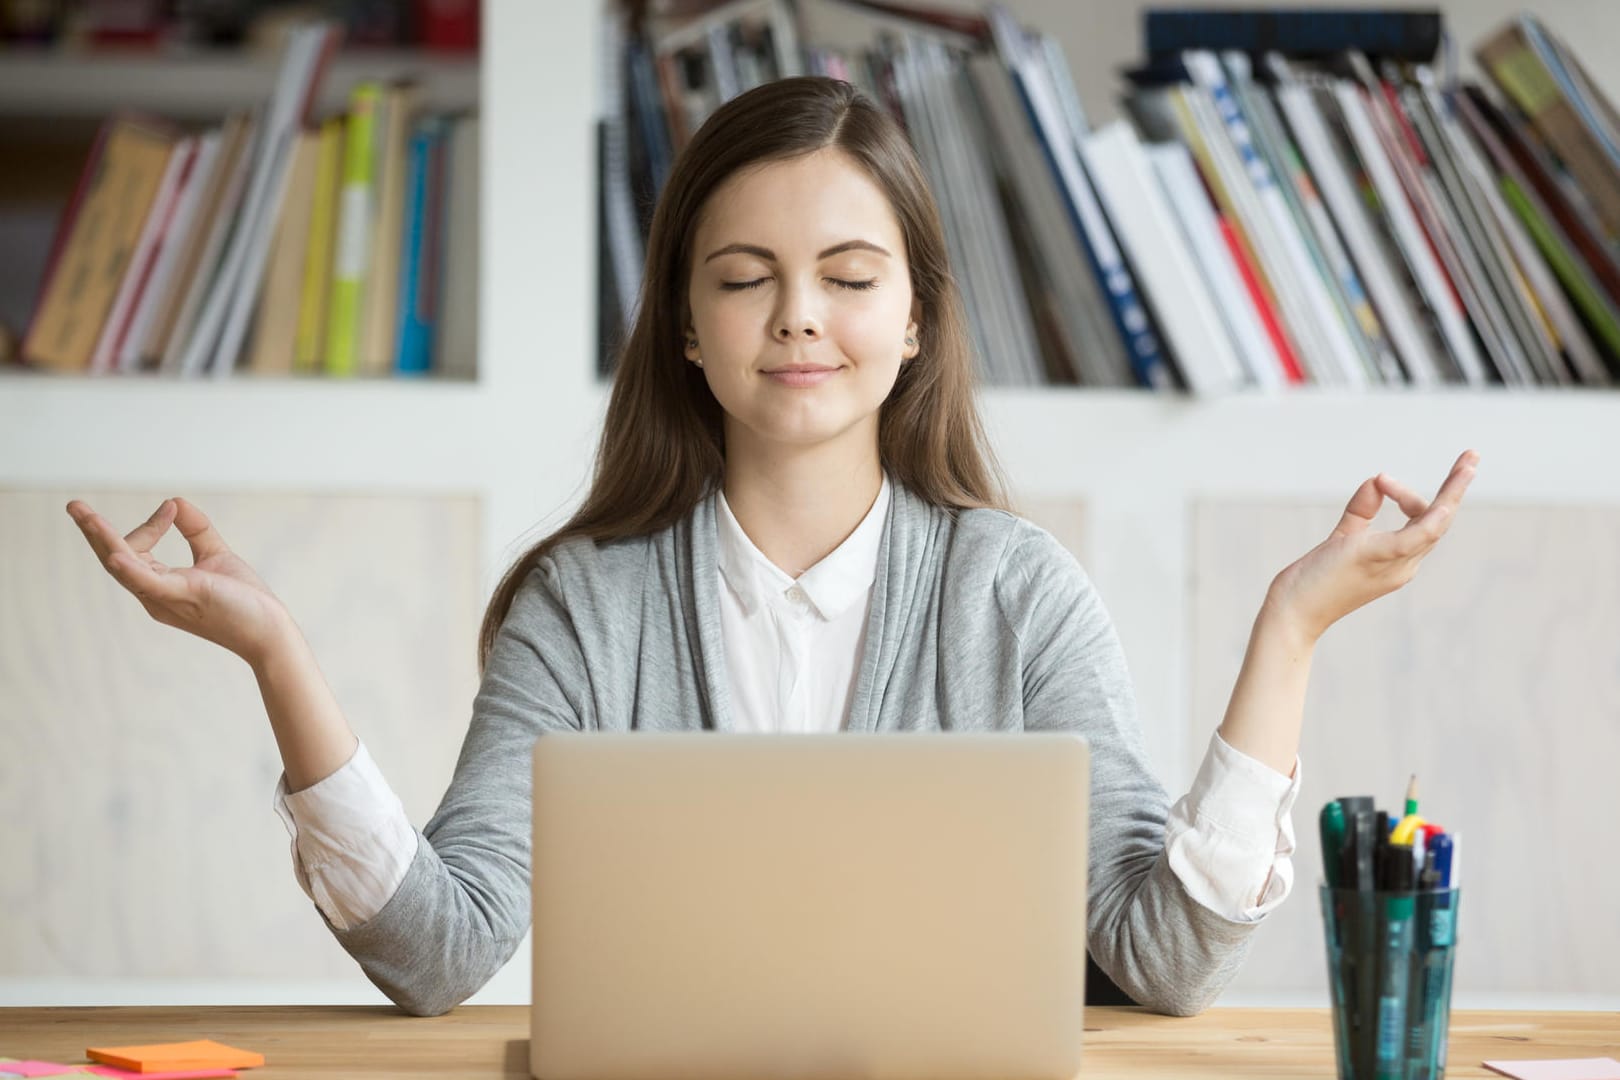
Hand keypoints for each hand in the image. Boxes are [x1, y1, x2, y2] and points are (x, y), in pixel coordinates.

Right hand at [67, 496, 292, 666]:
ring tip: (84, 516)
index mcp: (160, 585)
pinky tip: (115, 555)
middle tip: (73, 506)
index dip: (150, 524)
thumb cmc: (243, 600)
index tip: (172, 508)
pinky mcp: (183, 598)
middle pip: (115, 559)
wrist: (270, 630)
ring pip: (124, 567)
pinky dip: (131, 568)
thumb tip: (174, 500)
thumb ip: (196, 530)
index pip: (136, 550)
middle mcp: (154, 595)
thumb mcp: (215, 555)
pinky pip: (148, 584)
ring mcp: (166, 598)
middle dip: (94, 532)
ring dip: (103, 540)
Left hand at [1265, 449, 1478, 644]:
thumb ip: (1361, 511)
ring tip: (1470, 462)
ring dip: (1453, 492)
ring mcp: (1394, 564)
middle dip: (1455, 488)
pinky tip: (1445, 504)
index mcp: (1398, 560)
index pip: (1421, 521)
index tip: (1380, 480)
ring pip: (1435, 524)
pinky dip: (1431, 519)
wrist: (1292, 612)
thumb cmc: (1313, 580)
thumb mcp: (1343, 537)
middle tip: (1472, 456)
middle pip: (1439, 521)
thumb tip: (1375, 481)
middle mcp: (1403, 565)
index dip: (1406, 495)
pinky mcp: (1377, 558)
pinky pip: (1415, 538)